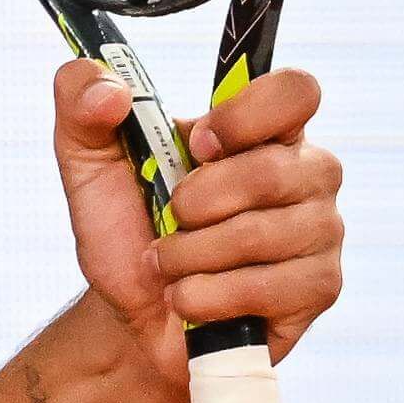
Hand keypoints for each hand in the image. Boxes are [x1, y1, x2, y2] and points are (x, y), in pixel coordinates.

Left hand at [53, 59, 345, 384]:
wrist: (127, 312)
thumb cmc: (123, 226)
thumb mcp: (86, 157)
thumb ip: (81, 98)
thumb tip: (110, 90)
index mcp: (264, 128)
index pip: (296, 91)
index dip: (244, 117)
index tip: (197, 146)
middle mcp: (307, 172)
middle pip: (268, 171)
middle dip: (192, 204)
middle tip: (169, 219)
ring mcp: (321, 230)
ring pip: (257, 235)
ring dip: (187, 255)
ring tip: (171, 263)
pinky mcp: (319, 287)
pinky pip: (263, 288)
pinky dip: (204, 296)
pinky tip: (190, 297)